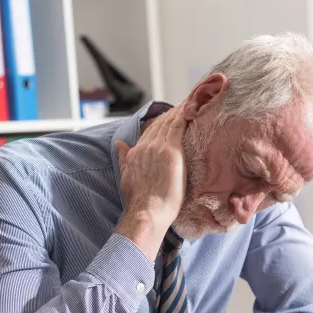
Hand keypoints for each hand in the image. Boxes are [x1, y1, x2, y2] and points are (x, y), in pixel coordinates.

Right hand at [115, 106, 187, 259]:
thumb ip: (124, 159)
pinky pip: (179, 125)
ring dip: (181, 109)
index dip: (162, 122)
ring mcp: (158, 147)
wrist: (146, 212)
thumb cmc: (140, 203)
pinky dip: (185, 113)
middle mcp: (145, 146)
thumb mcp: (127, 178)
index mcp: (135, 153)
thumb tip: (119, 144)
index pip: (150, 131)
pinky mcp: (171, 150)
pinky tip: (193, 105)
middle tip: (188, 102)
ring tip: (193, 99)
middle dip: (173, 112)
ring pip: (170, 121)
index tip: (172, 115)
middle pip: (160, 123)